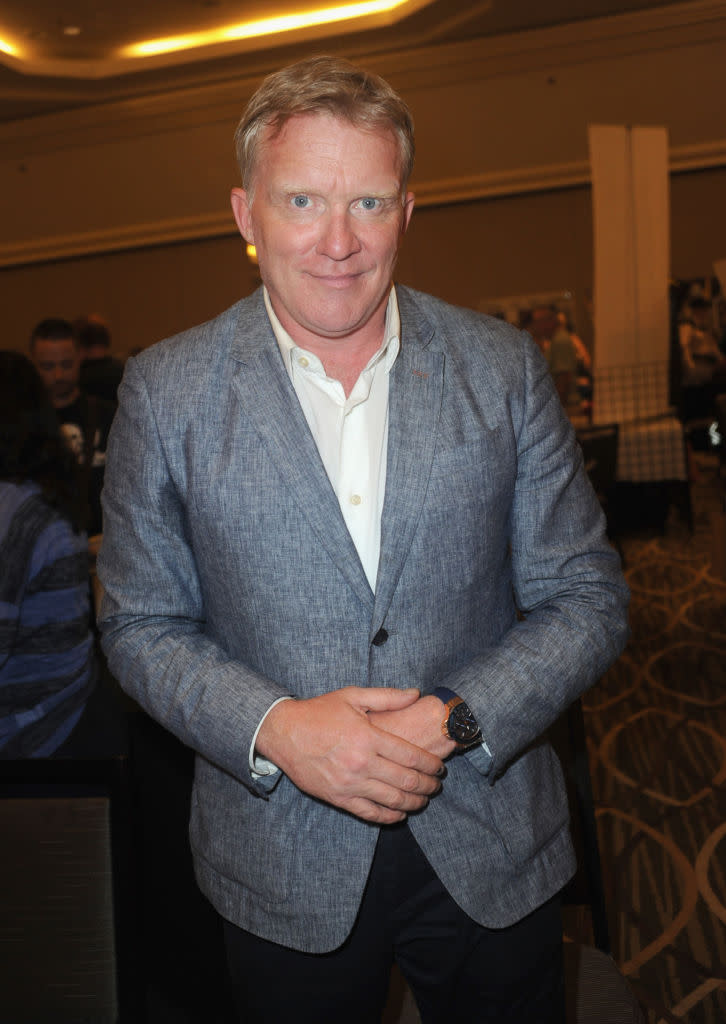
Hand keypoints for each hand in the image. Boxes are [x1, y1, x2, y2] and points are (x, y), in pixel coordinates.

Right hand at [255, 687, 443, 823]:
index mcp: (368, 737)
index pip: (411, 757)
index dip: (431, 765)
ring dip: (414, 803)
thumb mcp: (353, 696)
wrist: (283, 732)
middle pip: (406, 781)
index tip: (440, 767)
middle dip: (428, 785)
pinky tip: (399, 813)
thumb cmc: (319, 712)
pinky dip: (389, 816)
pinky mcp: (337, 798)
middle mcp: (361, 763)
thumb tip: (416, 694)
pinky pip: (369, 813)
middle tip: (436, 785)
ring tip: (424, 800)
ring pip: (392, 800)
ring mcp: (349, 783)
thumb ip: (387, 696)